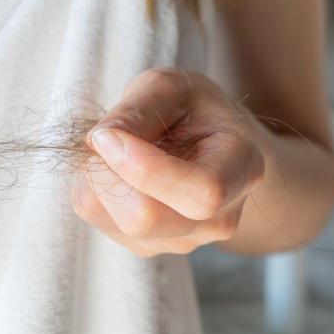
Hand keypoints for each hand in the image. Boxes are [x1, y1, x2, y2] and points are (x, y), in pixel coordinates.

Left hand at [70, 68, 265, 256]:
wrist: (202, 141)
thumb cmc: (190, 110)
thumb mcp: (170, 88)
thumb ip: (138, 108)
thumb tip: (99, 140)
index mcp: (242, 169)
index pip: (200, 193)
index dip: (143, 168)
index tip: (107, 135)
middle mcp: (218, 217)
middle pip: (143, 219)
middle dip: (106, 174)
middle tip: (105, 137)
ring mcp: (183, 240)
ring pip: (113, 220)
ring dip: (95, 179)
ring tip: (116, 149)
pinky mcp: (147, 246)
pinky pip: (98, 220)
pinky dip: (91, 189)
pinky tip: (113, 171)